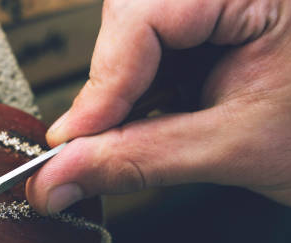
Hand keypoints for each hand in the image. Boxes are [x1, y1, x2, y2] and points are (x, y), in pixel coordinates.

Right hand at [26, 0, 290, 213]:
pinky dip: (145, 85)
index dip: (103, 83)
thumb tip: (57, 177)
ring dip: (127, 88)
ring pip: (132, 29)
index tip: (74, 142)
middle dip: (113, 86)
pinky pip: (151, 39)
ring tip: (159, 126)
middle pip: (130, 14)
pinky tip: (167, 109)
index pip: (145, 12)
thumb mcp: (233, 149)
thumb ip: (137, 160)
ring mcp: (219, 1)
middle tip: (101, 144)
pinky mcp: (211, 13)